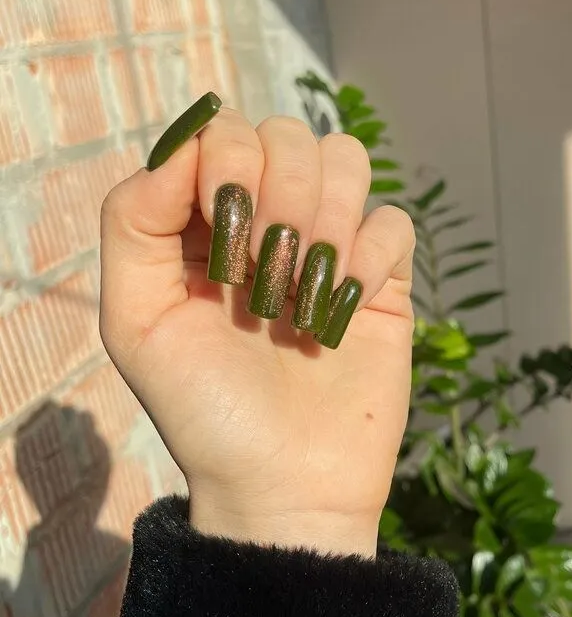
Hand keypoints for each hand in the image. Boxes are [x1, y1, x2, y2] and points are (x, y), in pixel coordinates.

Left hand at [99, 100, 414, 557]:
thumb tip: (184, 146)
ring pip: (345, 158)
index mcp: (204, 225)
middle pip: (287, 135)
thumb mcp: (136, 323)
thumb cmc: (205, 411)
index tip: (222, 233)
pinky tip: (348, 303)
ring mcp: (328, 247)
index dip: (226, 162)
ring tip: (306, 288)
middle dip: (279, 192)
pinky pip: (393, 220)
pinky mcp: (382, 279)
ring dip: (327, 215)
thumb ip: (133, 223)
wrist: (284, 484)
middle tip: (265, 273)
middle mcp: (267, 223)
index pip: (221, 132)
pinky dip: (371, 254)